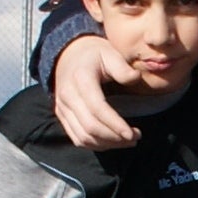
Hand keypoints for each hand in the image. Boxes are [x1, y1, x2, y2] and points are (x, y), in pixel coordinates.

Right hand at [51, 33, 141, 150]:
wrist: (68, 55)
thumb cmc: (94, 55)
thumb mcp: (110, 53)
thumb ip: (122, 67)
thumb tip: (135, 78)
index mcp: (81, 79)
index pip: (98, 108)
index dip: (115, 124)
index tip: (133, 134)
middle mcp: (67, 95)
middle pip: (90, 126)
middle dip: (115, 137)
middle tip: (136, 138)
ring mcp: (62, 107)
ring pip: (83, 136)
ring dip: (107, 144)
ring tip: (128, 141)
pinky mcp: (61, 116)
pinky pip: (76, 138)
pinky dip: (95, 145)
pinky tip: (112, 142)